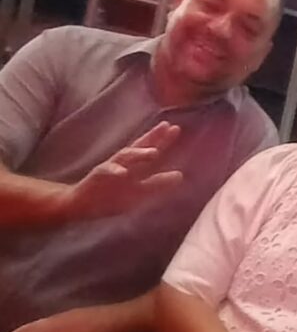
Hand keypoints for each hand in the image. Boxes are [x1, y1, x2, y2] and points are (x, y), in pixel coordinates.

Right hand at [65, 122, 182, 219]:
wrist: (79, 204)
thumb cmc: (110, 196)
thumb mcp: (138, 192)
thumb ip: (157, 184)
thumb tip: (181, 176)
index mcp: (133, 166)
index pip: (149, 149)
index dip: (161, 139)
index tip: (174, 127)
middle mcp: (123, 163)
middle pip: (140, 146)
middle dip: (154, 137)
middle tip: (168, 127)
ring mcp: (110, 168)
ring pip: (125, 157)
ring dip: (139, 154)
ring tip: (154, 152)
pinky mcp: (96, 176)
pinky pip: (106, 172)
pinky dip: (115, 171)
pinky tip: (124, 172)